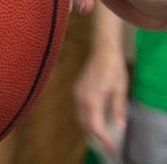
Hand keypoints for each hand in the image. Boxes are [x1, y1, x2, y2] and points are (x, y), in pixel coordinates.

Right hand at [74, 10, 128, 154]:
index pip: (95, 126)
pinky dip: (87, 118)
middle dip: (96, 136)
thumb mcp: (120, 90)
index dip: (103, 139)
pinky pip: (80, 109)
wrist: (102, 50)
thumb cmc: (113, 68)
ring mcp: (77, 92)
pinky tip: (97, 119)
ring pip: (80, 116)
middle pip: (85, 123)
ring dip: (90, 127)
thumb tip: (119, 127)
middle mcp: (81, 97)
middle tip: (109, 144)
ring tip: (104, 135)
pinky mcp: (77, 89)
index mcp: (92, 99)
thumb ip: (117, 109)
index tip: (112, 147)